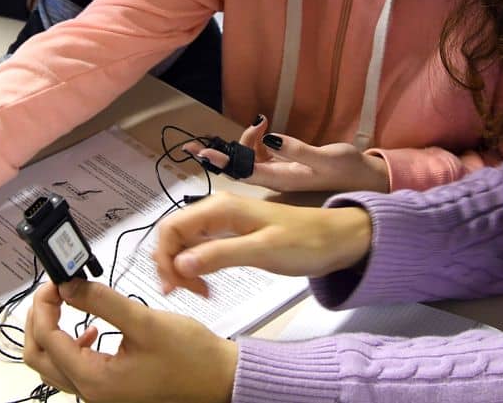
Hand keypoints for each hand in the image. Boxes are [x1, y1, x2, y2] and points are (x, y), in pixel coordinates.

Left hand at [23, 279, 236, 402]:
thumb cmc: (191, 357)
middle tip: (54, 291)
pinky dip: (71, 345)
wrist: (220, 379)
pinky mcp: (110, 389)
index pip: (49, 339)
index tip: (56, 281)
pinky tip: (91, 327)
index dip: (45, 305)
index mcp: (96, 380)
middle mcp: (92, 394)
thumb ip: (102, 301)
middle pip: (40, 357)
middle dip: (40, 320)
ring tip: (68, 303)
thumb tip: (68, 285)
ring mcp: (100, 394)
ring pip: (54, 365)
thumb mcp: (144, 320)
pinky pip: (74, 370)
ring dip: (53, 332)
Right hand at [152, 192, 370, 296]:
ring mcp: (223, 222)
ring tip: (199, 292)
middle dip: (171, 265)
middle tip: (189, 294)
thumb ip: (220, 255)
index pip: (171, 228)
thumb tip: (180, 264)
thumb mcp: (263, 251)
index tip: (176, 289)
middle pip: (173, 235)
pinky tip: (206, 284)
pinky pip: (201, 248)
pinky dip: (196, 266)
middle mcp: (216, 209)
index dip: (164, 258)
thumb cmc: (304, 243)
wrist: (337, 240)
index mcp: (220, 207)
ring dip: (182, 268)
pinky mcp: (232, 234)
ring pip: (185, 242)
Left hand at [192, 117, 389, 192]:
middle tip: (194, 144)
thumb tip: (270, 139)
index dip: (223, 163)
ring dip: (244, 141)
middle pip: (239, 167)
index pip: (245, 172)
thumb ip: (298, 150)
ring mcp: (279, 172)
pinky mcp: (284, 165)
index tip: (203, 154)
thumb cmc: (347, 169)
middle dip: (218, 155)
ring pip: (249, 158)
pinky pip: (260, 154)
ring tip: (258, 123)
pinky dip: (256, 140)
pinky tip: (263, 127)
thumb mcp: (326, 157)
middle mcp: (276, 178)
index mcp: (283, 179)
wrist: (365, 178)